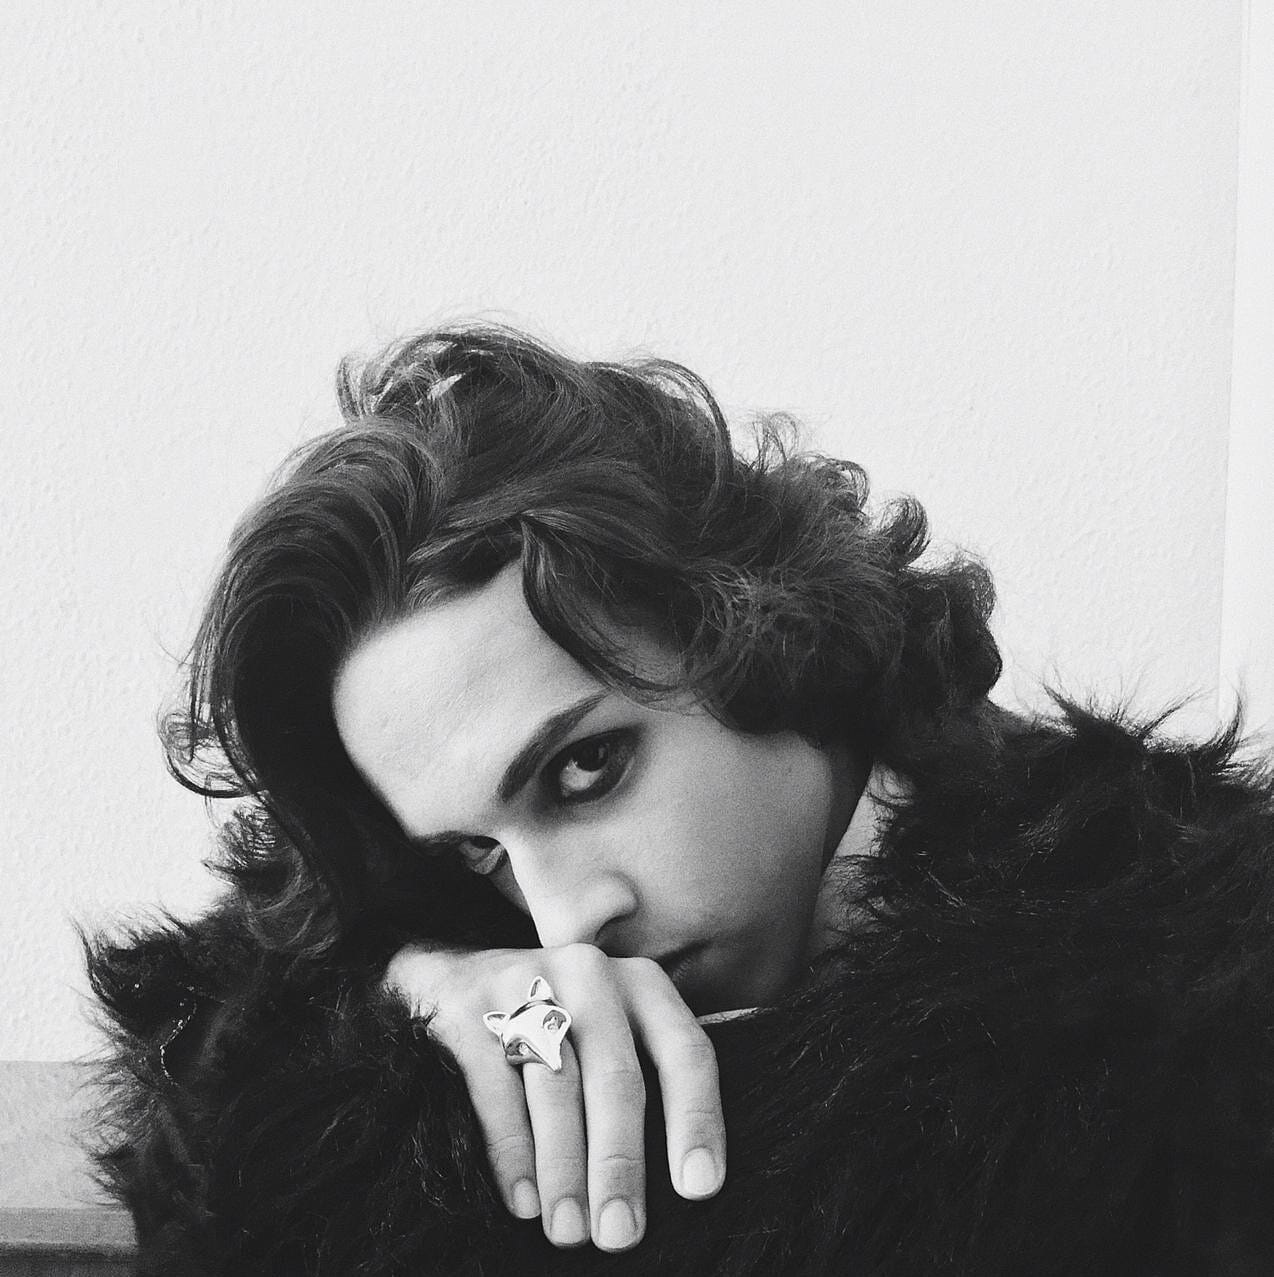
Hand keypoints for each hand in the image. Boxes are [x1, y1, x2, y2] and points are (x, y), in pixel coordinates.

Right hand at [383, 942, 724, 1251]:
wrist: (453, 979)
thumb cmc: (558, 1029)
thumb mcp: (613, 1036)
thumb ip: (645, 1086)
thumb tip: (678, 1189)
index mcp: (642, 986)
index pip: (685, 1051)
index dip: (697, 1119)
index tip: (699, 1189)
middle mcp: (591, 975)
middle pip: (616, 1075)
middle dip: (619, 1162)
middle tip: (621, 1235)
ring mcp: (527, 983)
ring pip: (555, 1083)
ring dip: (564, 1165)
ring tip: (569, 1230)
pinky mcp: (468, 1007)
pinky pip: (494, 1084)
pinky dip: (510, 1149)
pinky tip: (523, 1200)